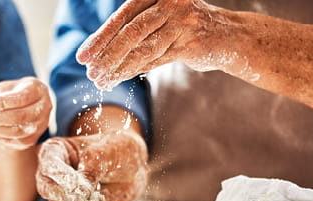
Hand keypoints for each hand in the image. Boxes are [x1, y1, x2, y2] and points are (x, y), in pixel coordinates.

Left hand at [0, 77, 51, 149]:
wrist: (28, 104)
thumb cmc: (15, 92)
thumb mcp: (6, 87)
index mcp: (39, 91)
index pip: (22, 98)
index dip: (3, 102)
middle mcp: (43, 109)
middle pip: (19, 117)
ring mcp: (39, 127)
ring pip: (16, 132)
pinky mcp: (30, 140)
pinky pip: (12, 141)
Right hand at [36, 131, 147, 200]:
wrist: (133, 167)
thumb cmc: (116, 150)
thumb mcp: (106, 152)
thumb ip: (92, 170)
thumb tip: (82, 193)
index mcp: (55, 151)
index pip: (50, 164)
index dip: (61, 175)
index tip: (75, 184)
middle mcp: (53, 173)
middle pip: (47, 188)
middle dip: (66, 196)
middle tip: (82, 200)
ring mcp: (61, 192)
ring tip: (100, 198)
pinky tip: (102, 198)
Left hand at [76, 0, 239, 89]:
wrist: (229, 36)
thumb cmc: (185, 27)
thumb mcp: (159, 20)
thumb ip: (134, 29)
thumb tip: (97, 53)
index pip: (121, 17)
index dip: (100, 38)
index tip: (83, 57)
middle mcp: (170, 2)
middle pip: (130, 32)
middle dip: (106, 56)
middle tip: (90, 73)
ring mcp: (182, 21)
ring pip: (142, 49)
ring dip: (118, 68)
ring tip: (101, 81)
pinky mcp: (192, 42)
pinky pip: (157, 60)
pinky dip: (136, 71)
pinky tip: (120, 79)